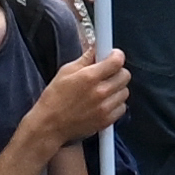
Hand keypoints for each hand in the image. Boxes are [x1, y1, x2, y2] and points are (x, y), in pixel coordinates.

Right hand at [28, 39, 129, 157]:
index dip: (116, 55)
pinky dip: (116, 104)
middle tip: (107, 73)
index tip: (113, 55)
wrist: (49, 125)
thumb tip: (96, 49)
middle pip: (125, 75)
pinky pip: (122, 107)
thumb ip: (84, 59)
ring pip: (125, 91)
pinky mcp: (106, 120)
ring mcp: (105, 107)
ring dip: (117, 88)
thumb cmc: (54, 98)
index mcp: (89, 77)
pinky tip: (104, 102)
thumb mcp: (65, 72)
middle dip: (117, 71)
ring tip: (104, 89)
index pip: (117, 61)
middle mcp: (100, 92)